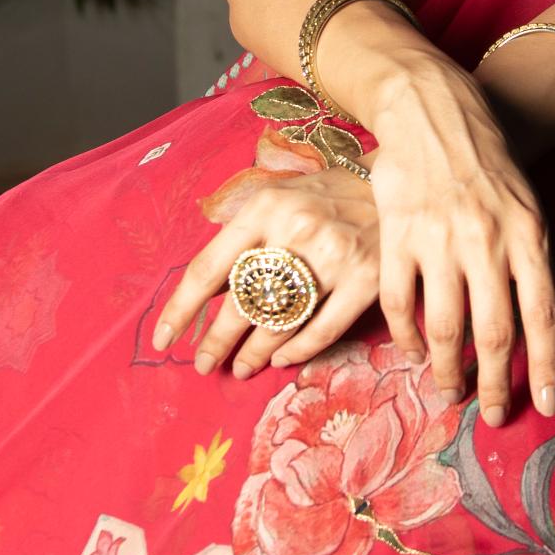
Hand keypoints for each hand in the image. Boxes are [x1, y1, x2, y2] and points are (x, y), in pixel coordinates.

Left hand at [151, 161, 381, 380]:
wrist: (389, 187)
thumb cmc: (322, 197)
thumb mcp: (277, 199)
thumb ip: (243, 238)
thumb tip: (209, 292)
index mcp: (265, 208)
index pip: (209, 268)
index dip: (182, 309)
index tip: (165, 339)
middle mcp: (296, 230)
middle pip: (243, 304)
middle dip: (216, 342)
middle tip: (203, 364)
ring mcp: (334, 257)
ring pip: (280, 323)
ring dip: (254, 353)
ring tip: (240, 367)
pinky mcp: (366, 280)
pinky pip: (322, 330)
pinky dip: (296, 352)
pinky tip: (280, 360)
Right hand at [364, 66, 554, 427]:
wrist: (436, 113)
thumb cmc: (493, 170)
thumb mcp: (533, 216)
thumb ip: (549, 278)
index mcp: (530, 235)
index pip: (543, 315)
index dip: (546, 366)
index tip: (547, 405)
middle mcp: (487, 240)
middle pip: (494, 331)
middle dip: (498, 383)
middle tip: (496, 416)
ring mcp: (439, 238)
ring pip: (445, 325)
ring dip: (450, 370)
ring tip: (453, 393)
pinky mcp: (397, 235)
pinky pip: (399, 302)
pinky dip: (407, 337)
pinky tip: (415, 354)